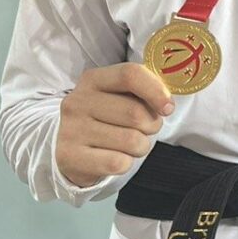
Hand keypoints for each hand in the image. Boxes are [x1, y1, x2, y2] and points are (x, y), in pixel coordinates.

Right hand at [56, 63, 173, 187]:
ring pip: (131, 140)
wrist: (69, 148)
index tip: (168, 108)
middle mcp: (77, 102)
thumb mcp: (119, 96)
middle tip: (145, 129)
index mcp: (93, 80)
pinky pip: (118, 163)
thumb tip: (167, 103)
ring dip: (141, 146)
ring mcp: (71, 130)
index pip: (130, 75)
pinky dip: (126, 163)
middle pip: (135, 113)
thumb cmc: (105, 118)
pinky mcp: (71, 157)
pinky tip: (115, 157)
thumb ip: (142, 90)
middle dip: (151, 125)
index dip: (156, 91)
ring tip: (129, 144)